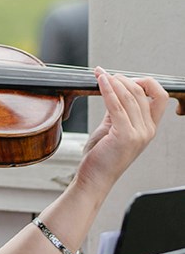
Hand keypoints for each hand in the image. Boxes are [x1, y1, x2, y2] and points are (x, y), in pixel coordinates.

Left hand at [74, 69, 168, 192]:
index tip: (125, 78)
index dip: (145, 83)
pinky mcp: (124, 136)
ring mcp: (139, 133)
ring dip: (114, 82)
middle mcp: (148, 130)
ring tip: (101, 74)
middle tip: (107, 74)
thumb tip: (113, 90)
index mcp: (149, 128)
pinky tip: (99, 81)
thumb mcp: (112, 129)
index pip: (159, 97)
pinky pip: (116, 106)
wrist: (94, 178)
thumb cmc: (101, 156)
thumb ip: (117, 111)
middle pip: (143, 93)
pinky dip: (107, 90)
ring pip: (130, 97)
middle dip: (124, 79)